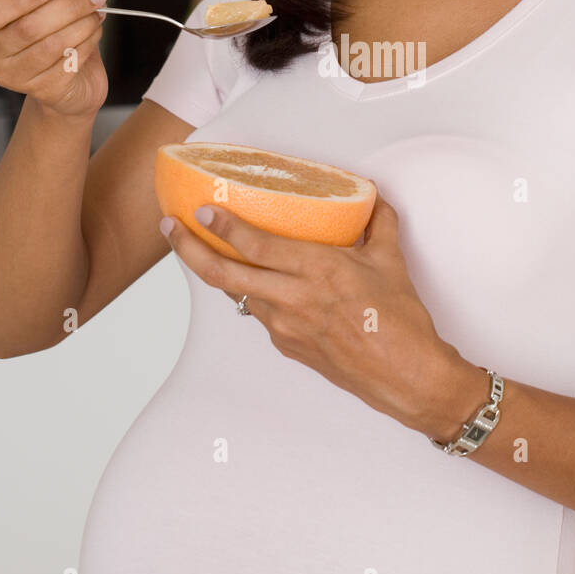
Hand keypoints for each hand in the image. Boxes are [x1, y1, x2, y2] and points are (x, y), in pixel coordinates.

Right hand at [0, 0, 108, 118]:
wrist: (72, 77)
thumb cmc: (55, 28)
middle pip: (28, 27)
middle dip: (68, 7)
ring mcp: (13, 75)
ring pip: (52, 45)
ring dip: (82, 25)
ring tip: (97, 14)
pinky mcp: (41, 90)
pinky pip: (67, 63)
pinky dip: (86, 44)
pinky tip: (93, 34)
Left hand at [158, 193, 468, 434]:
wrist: (406, 375)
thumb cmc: (399, 321)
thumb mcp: (391, 261)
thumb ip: (378, 223)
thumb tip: (371, 198)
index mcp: (318, 270)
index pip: (257, 246)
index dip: (223, 228)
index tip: (201, 210)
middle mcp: (293, 298)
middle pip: (224, 273)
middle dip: (189, 249)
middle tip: (169, 227)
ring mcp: (285, 326)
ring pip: (236, 294)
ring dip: (214, 271)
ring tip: (198, 248)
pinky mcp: (287, 345)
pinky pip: (258, 312)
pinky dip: (248, 292)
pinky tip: (249, 279)